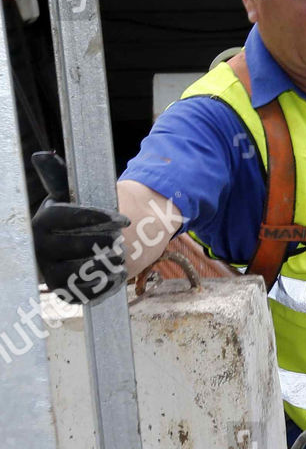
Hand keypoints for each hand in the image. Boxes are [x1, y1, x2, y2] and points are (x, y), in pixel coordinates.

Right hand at [29, 151, 130, 303]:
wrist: (92, 246)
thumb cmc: (83, 218)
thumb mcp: (73, 196)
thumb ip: (60, 178)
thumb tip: (42, 156)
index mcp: (41, 223)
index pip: (63, 217)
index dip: (94, 217)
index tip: (123, 219)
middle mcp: (40, 248)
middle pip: (73, 245)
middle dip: (104, 241)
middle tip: (121, 239)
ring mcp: (50, 272)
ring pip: (78, 271)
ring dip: (107, 263)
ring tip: (121, 256)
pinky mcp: (65, 291)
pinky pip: (85, 292)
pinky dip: (106, 283)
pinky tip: (117, 273)